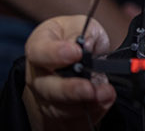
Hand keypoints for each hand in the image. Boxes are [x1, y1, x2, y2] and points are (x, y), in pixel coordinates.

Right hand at [23, 15, 116, 130]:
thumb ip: (83, 33)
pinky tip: (104, 102)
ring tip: (105, 94)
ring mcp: (47, 96)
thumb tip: (86, 45)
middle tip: (89, 88)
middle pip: (47, 88)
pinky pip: (74, 119)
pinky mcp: (62, 112)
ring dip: (85, 104)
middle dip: (70, 90)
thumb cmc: (74, 36)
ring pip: (60, 107)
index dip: (56, 54)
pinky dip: (91, 112)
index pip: (39, 52)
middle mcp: (38, 75)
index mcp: (39, 47)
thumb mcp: (80, 25)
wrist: (76, 57)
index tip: (76, 53)